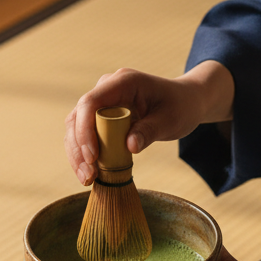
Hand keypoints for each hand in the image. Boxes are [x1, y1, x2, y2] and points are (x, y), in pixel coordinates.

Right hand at [65, 61, 234, 185]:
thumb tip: (129, 147)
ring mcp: (101, 102)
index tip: (93, 157)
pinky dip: (83, 154)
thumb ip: (150, 131)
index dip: (85, 130)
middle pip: (77, 117)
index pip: (90, 102)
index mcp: (122, 82)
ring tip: (87, 179)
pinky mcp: (100, 116)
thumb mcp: (171, 119)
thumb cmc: (180, 106)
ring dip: (77, 155)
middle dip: (78, 148)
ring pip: (75, 128)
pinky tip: (89, 174)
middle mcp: (106, 89)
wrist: (185, 101)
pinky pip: (83, 135)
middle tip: (88, 175)